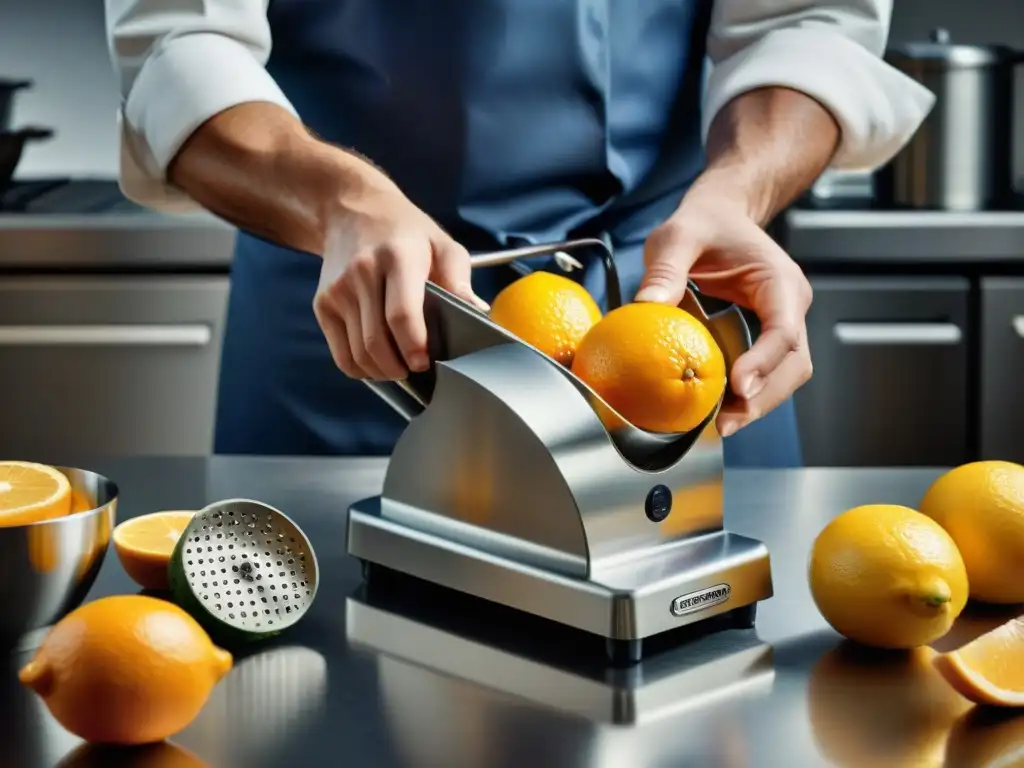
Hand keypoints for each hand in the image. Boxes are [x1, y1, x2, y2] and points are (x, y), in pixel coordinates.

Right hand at [313, 170, 488, 380]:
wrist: (353, 210)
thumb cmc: (407, 233)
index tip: (425, 362)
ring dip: (382, 372)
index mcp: (397, 257)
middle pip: (376, 340)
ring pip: (358, 352)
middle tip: (417, 371)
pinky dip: (360, 369)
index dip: (414, 346)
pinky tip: (378, 365)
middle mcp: (362, 272)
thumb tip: (477, 312)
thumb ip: (459, 279)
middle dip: (399, 367)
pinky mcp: (322, 303)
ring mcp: (338, 290)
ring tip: (400, 370)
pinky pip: (340, 353)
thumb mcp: (442, 245)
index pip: (401, 314)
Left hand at [635, 178, 812, 437]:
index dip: (764, 362)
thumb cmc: (705, 224)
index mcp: (779, 282)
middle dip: (763, 398)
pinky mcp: (764, 338)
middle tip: (725, 423)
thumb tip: (645, 306)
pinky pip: (765, 373)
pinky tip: (716, 410)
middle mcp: (789, 307)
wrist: (721, 216)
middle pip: (793, 364)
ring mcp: (782, 325)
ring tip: (719, 425)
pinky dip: (746, 395)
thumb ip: (665, 268)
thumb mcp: (677, 235)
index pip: (783, 330)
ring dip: (757, 404)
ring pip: (785, 376)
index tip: (738, 387)